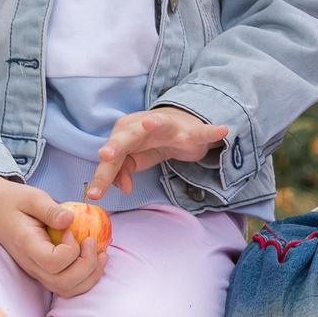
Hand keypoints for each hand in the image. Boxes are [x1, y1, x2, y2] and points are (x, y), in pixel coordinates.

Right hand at [0, 175, 106, 297]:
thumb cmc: (14, 201)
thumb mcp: (32, 197)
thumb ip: (50, 209)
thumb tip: (71, 219)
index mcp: (27, 246)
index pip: (53, 263)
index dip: (71, 250)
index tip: (72, 231)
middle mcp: (31, 265)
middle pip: (63, 283)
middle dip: (87, 265)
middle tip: (92, 241)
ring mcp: (37, 271)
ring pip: (67, 290)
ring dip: (90, 275)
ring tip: (101, 253)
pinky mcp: (44, 271)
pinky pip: (67, 285)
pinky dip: (86, 277)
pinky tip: (95, 257)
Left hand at [85, 106, 229, 201]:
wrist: (180, 124)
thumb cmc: (151, 143)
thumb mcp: (135, 159)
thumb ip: (122, 172)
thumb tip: (122, 188)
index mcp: (125, 134)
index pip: (111, 157)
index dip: (103, 174)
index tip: (95, 193)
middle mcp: (142, 125)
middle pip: (127, 137)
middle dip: (116, 145)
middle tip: (105, 155)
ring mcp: (168, 126)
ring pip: (159, 124)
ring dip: (155, 123)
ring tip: (150, 124)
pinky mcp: (191, 131)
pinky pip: (200, 132)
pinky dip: (210, 132)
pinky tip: (221, 130)